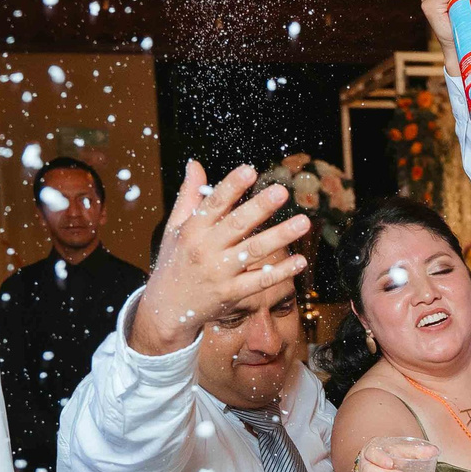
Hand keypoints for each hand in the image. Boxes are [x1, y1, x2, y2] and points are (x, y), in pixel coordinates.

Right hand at [131, 160, 309, 355]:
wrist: (167, 308)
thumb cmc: (175, 262)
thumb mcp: (175, 228)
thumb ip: (189, 196)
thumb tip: (194, 163)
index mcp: (192, 230)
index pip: (214, 203)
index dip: (232, 186)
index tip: (250, 170)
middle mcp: (205, 249)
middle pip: (237, 224)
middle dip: (260, 207)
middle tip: (282, 191)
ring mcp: (219, 273)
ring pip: (254, 251)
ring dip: (280, 236)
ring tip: (303, 222)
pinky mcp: (231, 294)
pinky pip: (260, 281)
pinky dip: (281, 272)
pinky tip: (300, 261)